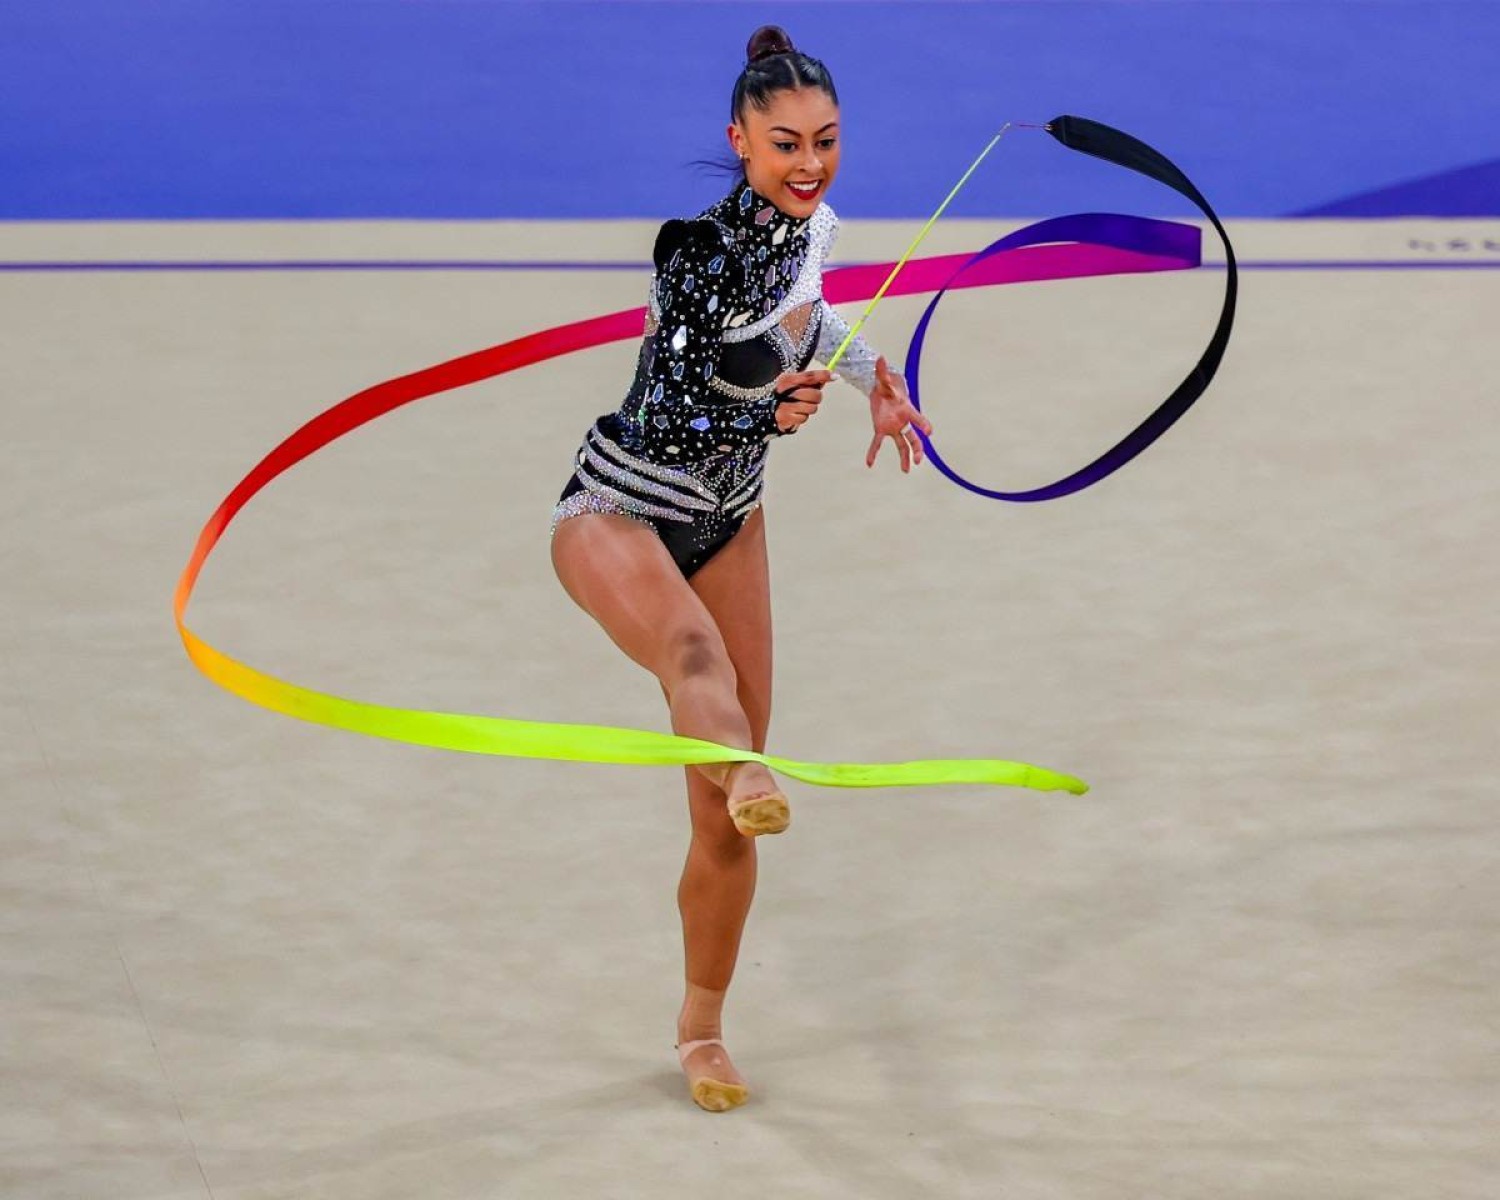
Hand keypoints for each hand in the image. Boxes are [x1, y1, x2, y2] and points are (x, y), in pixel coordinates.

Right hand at [773, 368, 832, 433]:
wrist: (773, 413)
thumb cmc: (790, 397)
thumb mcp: (798, 385)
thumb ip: (814, 380)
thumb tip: (834, 376)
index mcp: (787, 379)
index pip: (809, 376)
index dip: (822, 376)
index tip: (835, 377)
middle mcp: (784, 390)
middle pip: (813, 393)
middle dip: (816, 398)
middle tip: (811, 399)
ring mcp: (783, 404)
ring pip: (811, 407)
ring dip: (810, 409)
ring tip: (802, 407)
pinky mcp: (784, 417)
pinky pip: (803, 418)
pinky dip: (802, 417)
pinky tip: (796, 414)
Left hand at [865, 356, 931, 472]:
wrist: (883, 390)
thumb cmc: (888, 386)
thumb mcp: (884, 380)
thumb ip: (882, 372)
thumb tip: (880, 358)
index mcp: (906, 410)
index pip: (917, 418)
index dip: (923, 424)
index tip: (929, 432)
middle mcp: (903, 421)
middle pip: (912, 437)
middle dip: (917, 449)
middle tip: (919, 460)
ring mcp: (894, 427)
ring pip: (902, 445)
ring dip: (904, 457)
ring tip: (906, 470)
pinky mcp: (882, 430)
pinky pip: (878, 443)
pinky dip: (873, 452)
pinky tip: (869, 463)